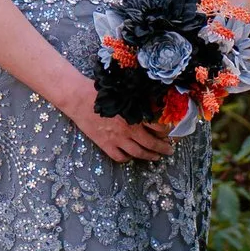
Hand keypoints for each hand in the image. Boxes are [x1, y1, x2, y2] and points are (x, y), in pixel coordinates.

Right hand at [62, 83, 178, 165]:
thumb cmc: (101, 92)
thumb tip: (153, 107)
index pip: (157, 127)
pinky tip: (131, 156)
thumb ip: (138, 103)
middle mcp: (128, 129)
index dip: (166, 131)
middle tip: (170, 150)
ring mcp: (117, 139)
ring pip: (138, 153)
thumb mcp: (124, 94)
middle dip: (163, 148)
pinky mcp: (105, 145)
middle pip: (151, 143)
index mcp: (135, 115)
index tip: (169, 133)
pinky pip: (120, 157)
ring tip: (156, 157)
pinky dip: (128, 159)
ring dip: (150, 156)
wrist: (79, 99)